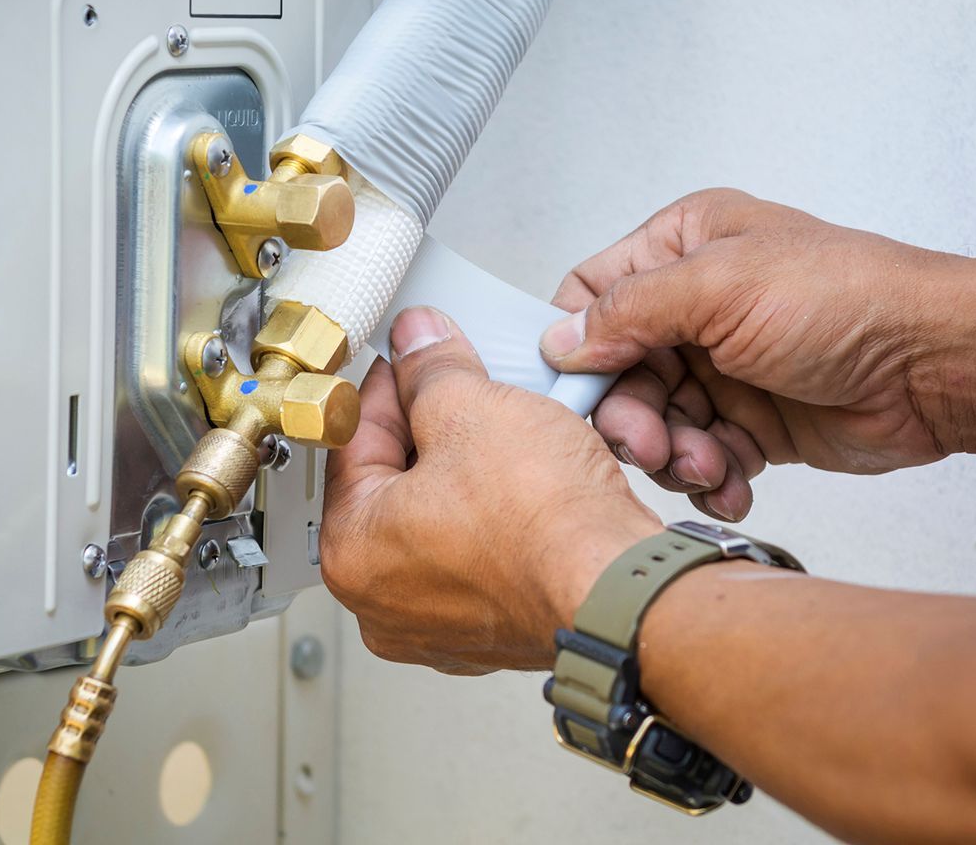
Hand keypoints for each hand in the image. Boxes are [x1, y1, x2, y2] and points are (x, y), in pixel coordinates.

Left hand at [322, 307, 660, 673]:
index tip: (412, 360)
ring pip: (439, 520)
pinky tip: (526, 482)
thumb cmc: (546, 526)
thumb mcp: (473, 408)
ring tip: (502, 431)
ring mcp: (439, 626)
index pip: (351, 441)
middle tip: (462, 388)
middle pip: (392, 484)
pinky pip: (479, 555)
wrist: (624, 588)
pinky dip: (496, 517)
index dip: (387, 385)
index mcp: (352, 552)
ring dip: (466, 470)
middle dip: (429, 428)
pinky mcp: (492, 632)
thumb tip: (418, 344)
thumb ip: (432, 369)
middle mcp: (384, 603)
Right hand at [541, 188, 967, 521]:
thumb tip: (560, 341)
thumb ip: (628, 310)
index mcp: (682, 248)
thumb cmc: (849, 300)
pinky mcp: (752, 421)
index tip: (579, 392)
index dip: (575, 347)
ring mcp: (723, 366)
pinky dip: (711, 477)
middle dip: (631, 417)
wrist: (938, 366)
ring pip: (657, 422)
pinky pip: (702, 456)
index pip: (591, 295)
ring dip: (674, 454)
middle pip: (618, 373)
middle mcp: (695, 306)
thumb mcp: (720, 287)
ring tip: (710, 466)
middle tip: (651, 446)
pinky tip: (734, 483)